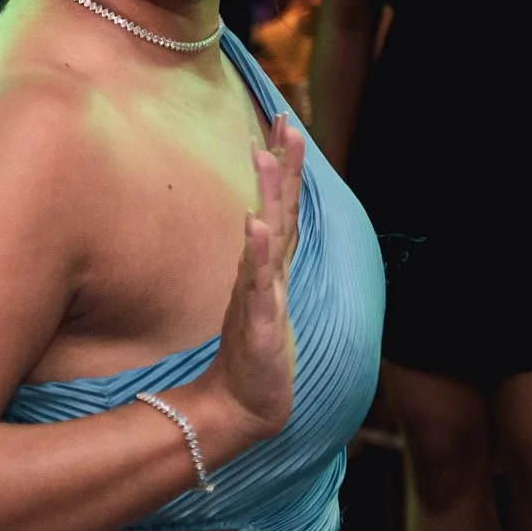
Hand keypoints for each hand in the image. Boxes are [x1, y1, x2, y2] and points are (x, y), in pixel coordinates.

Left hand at [185, 118, 303, 454]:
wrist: (243, 409)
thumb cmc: (251, 358)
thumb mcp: (252, 303)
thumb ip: (257, 266)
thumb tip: (256, 225)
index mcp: (271, 269)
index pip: (283, 207)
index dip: (286, 166)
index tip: (284, 123)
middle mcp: (273, 276)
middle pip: (284, 211)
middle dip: (287, 166)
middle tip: (287, 122)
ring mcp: (268, 297)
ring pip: (272, 237)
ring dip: (272, 195)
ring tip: (268, 156)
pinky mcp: (260, 324)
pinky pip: (257, 283)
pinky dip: (257, 253)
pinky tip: (254, 224)